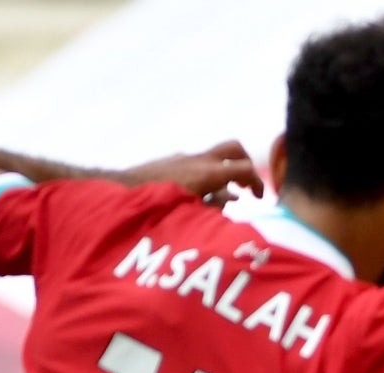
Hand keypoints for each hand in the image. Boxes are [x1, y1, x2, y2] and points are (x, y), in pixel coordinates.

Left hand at [121, 142, 262, 205]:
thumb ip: (218, 204)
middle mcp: (198, 159)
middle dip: (245, 163)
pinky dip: (205, 174)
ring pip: (213, 156)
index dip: (258, 183)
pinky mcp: (171, 161)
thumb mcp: (197, 214)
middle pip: (233, 148)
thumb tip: (232, 197)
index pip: (245, 169)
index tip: (259, 198)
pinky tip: (197, 195)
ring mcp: (183, 157)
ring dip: (223, 171)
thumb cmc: (162, 209)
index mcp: (209, 173)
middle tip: (246, 184)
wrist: (124, 193)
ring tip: (220, 196)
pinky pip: (196, 163)